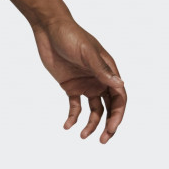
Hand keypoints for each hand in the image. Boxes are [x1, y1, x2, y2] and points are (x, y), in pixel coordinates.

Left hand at [31, 18, 124, 142]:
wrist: (48, 28)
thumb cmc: (70, 35)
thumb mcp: (86, 52)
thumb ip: (101, 69)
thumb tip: (120, 84)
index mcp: (108, 70)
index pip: (119, 97)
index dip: (118, 115)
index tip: (111, 128)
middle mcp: (99, 79)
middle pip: (110, 108)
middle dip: (108, 125)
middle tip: (102, 139)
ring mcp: (85, 83)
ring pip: (94, 110)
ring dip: (91, 124)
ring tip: (82, 135)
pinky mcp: (71, 86)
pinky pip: (75, 106)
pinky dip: (73, 117)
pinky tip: (67, 125)